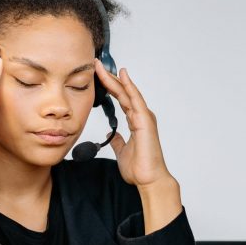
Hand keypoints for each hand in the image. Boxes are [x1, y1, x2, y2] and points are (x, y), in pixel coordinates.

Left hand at [94, 61, 173, 188]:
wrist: (149, 179)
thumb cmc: (140, 167)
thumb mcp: (122, 151)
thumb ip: (118, 141)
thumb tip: (111, 135)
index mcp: (135, 121)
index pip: (120, 98)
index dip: (109, 86)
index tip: (97, 76)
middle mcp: (140, 116)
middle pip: (122, 91)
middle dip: (109, 78)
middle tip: (96, 65)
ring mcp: (144, 117)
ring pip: (127, 92)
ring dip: (115, 78)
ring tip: (102, 67)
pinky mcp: (145, 120)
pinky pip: (135, 100)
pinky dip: (129, 86)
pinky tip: (122, 75)